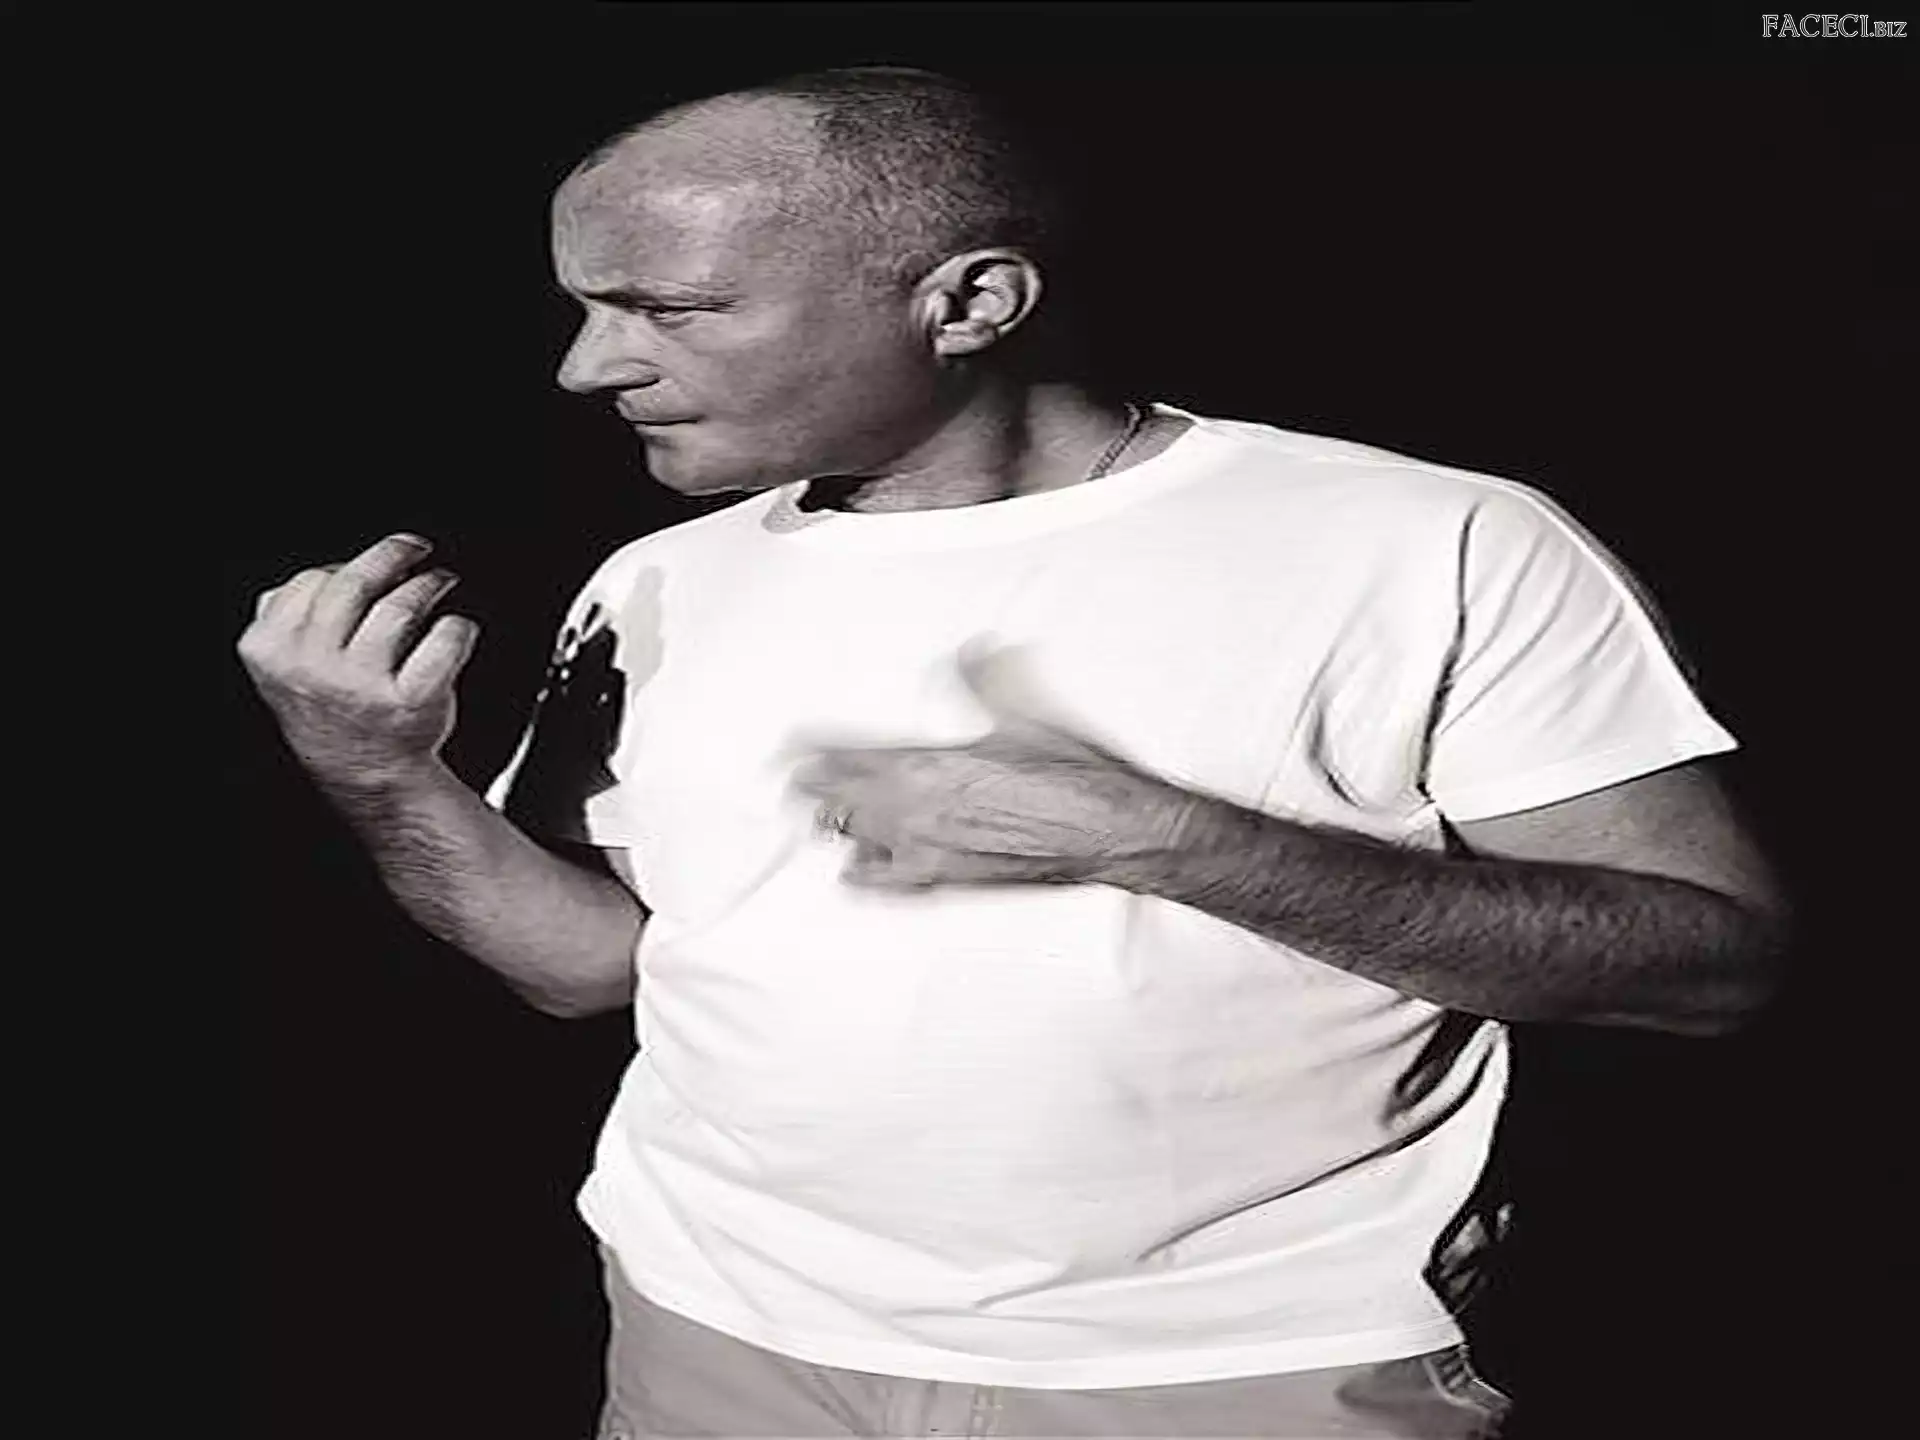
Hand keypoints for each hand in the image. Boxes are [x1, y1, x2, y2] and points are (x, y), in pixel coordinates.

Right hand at [236, 533, 478, 791]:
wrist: (364, 772)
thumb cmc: (332, 708)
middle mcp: (313, 667)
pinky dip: (458, 626)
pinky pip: (444, 640)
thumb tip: (332, 566)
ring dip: (429, 584)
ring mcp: (362, 686)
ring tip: (440, 582)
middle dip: (393, 555)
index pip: (312, 580)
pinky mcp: (410, 700)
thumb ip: (286, 614)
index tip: (376, 562)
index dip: (348, 564)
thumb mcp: (281, 664)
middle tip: (416, 549)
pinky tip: (456, 627)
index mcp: (271, 649)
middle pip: (355, 584)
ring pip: (401, 607)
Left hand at [791, 655, 1198, 889]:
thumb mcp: (1023, 713)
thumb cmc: (1074, 778)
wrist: (1111, 832)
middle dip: (811, 792)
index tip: (791, 748)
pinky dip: (865, 876)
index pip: (839, 760)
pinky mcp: (946, 885)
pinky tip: (861, 871)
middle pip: (832, 806)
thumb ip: (981, 679)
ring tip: (825, 819)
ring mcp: (926, 856)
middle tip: (797, 780)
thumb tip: (968, 651)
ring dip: (836, 831)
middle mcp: (914, 816)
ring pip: (849, 847)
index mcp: (924, 768)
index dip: (808, 753)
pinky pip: (883, 887)